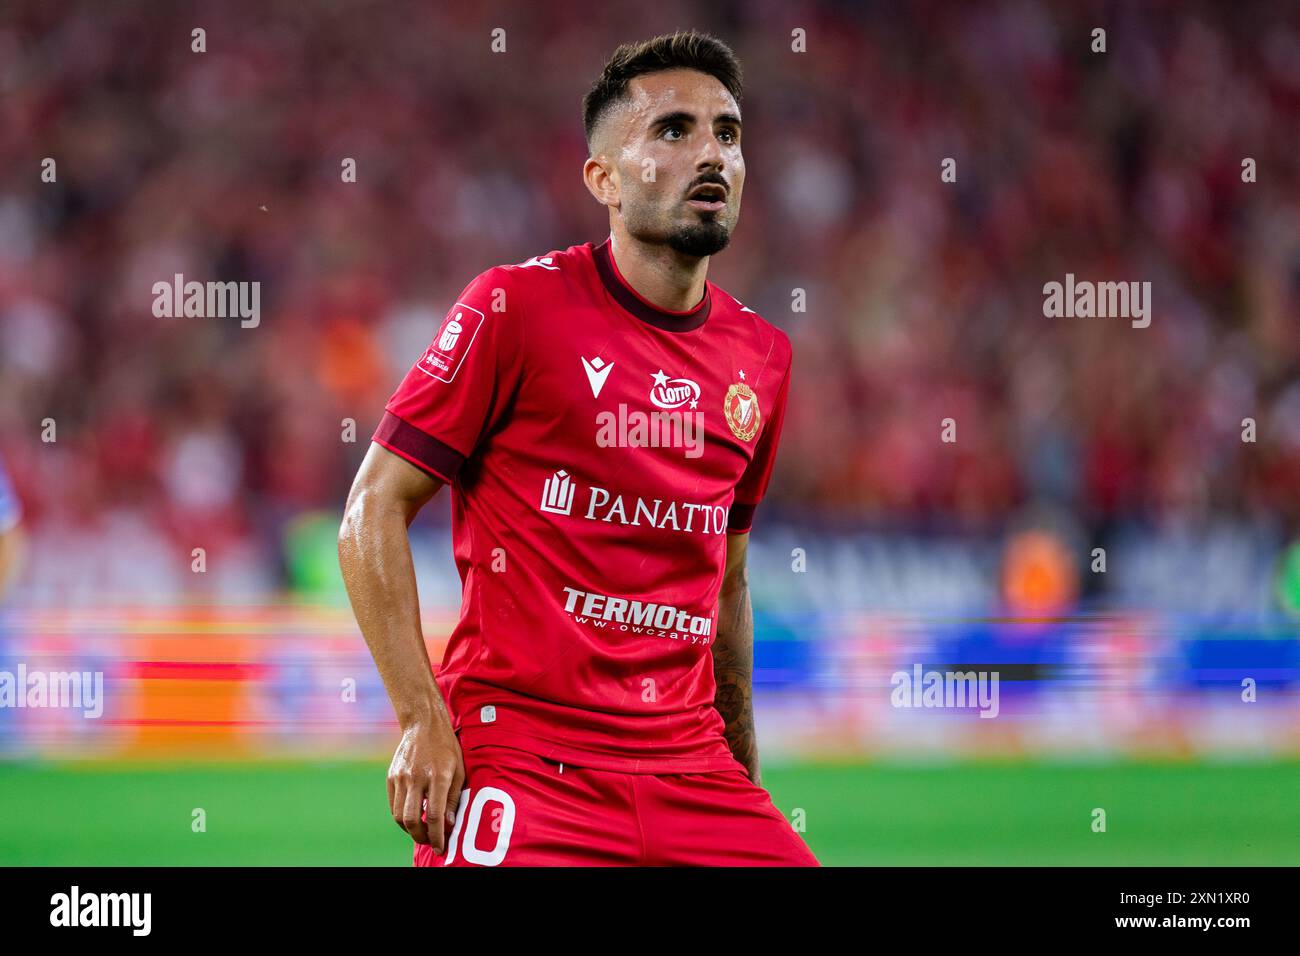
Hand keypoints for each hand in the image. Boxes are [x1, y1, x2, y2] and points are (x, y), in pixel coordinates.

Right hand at [386, 716, 465, 851]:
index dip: (436, 836)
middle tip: (429, 841)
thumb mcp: (458, 770)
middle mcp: (417, 778)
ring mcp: (401, 777)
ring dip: (409, 829)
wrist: (423, 724)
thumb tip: (448, 824)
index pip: (433, 815)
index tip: (440, 848)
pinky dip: (401, 816)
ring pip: (399, 815)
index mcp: (438, 776)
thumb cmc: (446, 748)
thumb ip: (453, 798)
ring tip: (421, 831)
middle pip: (411, 819)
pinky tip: (412, 817)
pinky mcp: (391, 777)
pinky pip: (393, 804)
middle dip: (420, 837)